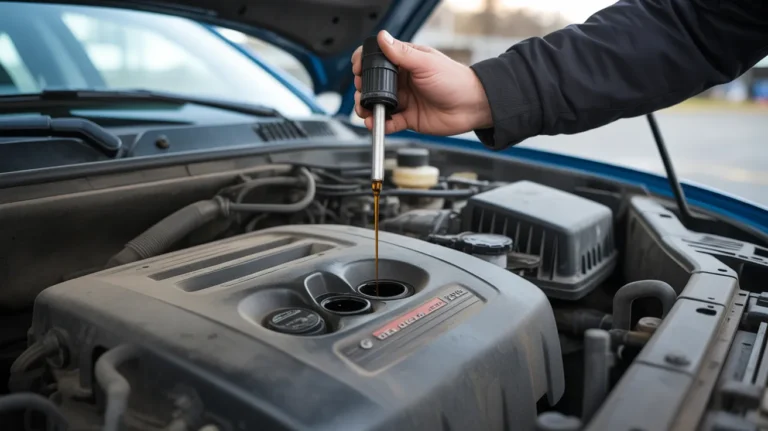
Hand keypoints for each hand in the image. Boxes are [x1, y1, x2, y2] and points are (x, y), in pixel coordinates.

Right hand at [352, 30, 492, 134]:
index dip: (364, 64)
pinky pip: (389, 122)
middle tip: (361, 92)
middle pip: (373, 84)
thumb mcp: (425, 62)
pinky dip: (380, 124)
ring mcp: (405, 100)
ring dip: (367, 108)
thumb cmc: (455, 80)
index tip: (358, 70)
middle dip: (362, 89)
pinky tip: (376, 123)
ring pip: (378, 104)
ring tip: (365, 110)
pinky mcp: (408, 118)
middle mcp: (402, 81)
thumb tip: (381, 38)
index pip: (377, 59)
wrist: (472, 106)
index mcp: (405, 62)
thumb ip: (401, 52)